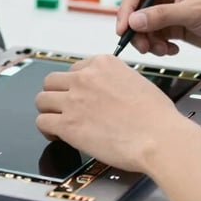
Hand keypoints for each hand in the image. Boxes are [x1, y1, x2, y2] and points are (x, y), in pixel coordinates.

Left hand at [35, 54, 190, 171]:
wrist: (158, 136)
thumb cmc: (156, 115)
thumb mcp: (136, 81)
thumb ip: (115, 80)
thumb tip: (108, 91)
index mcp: (103, 64)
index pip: (75, 69)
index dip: (75, 85)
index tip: (79, 95)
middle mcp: (85, 77)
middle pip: (52, 81)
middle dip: (56, 94)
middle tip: (64, 107)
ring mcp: (74, 100)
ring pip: (41, 99)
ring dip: (48, 110)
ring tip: (56, 120)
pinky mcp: (68, 124)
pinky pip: (42, 121)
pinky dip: (46, 129)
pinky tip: (55, 135)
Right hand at [116, 0, 200, 56]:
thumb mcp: (193, 11)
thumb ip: (162, 16)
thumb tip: (134, 20)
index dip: (126, 9)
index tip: (124, 28)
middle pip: (138, 11)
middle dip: (137, 30)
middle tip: (142, 45)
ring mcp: (171, 11)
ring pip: (145, 27)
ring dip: (148, 41)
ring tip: (161, 49)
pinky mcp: (177, 27)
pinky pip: (157, 37)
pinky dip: (159, 47)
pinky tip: (172, 50)